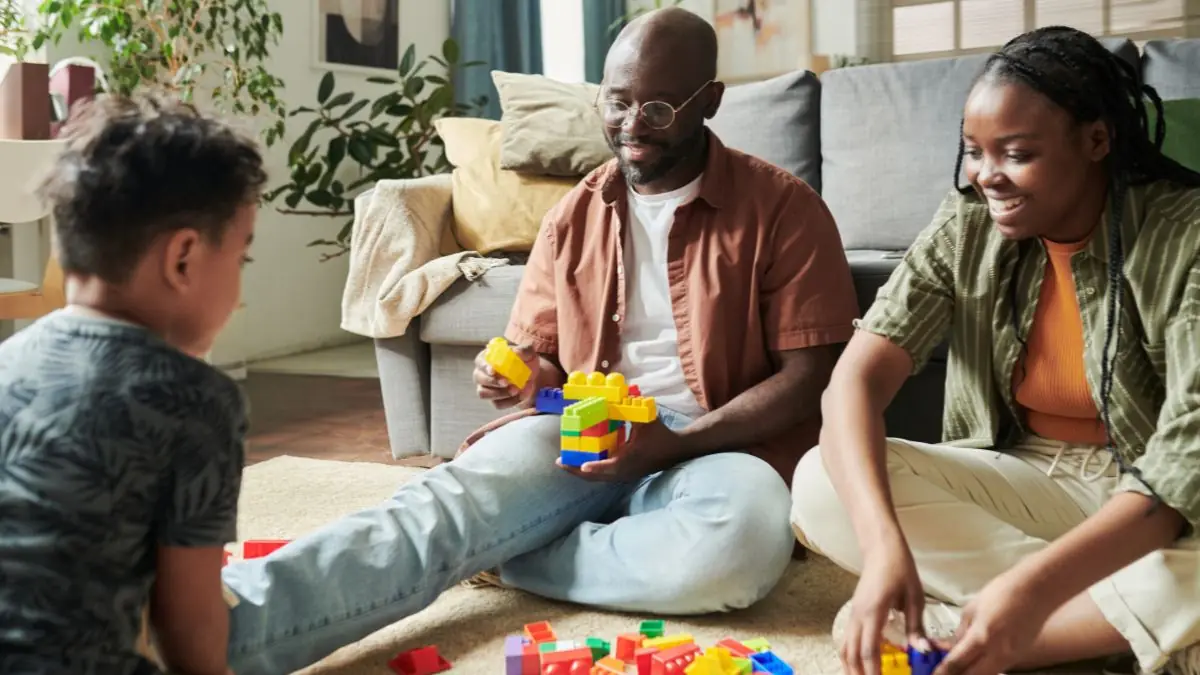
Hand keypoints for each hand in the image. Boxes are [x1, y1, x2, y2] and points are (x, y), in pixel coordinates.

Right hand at [473, 342, 538, 408]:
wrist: (531, 377)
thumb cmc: (525, 361)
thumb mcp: (528, 353)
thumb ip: (524, 350)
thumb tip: (516, 352)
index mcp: (487, 358)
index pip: (480, 362)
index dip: (485, 367)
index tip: (493, 371)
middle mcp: (482, 374)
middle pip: (479, 379)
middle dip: (493, 382)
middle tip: (507, 382)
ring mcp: (486, 388)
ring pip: (484, 394)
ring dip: (501, 393)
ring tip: (517, 389)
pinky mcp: (494, 400)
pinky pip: (497, 404)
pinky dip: (510, 401)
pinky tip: (522, 395)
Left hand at [557, 417, 680, 481]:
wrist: (676, 450)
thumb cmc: (661, 434)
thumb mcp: (647, 420)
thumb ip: (631, 409)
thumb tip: (616, 396)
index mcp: (632, 459)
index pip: (612, 466)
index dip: (597, 467)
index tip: (583, 466)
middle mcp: (626, 471)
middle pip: (598, 476)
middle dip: (577, 470)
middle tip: (560, 462)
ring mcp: (625, 474)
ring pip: (599, 477)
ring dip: (581, 472)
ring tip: (565, 463)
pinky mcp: (624, 474)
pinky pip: (603, 474)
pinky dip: (590, 470)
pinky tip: (579, 461)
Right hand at [840, 536, 928, 674]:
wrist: (881, 548)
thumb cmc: (900, 568)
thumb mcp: (915, 596)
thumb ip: (916, 626)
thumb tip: (922, 651)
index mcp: (874, 612)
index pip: (869, 649)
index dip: (872, 671)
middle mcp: (859, 615)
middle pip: (852, 653)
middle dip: (858, 674)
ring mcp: (854, 614)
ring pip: (845, 647)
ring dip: (851, 667)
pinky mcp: (854, 612)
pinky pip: (847, 639)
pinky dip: (851, 656)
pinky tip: (859, 665)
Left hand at [934, 569, 1049, 674]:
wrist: (1037, 590)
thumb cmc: (1002, 593)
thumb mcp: (972, 609)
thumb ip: (961, 632)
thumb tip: (951, 647)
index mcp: (981, 638)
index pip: (956, 663)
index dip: (942, 672)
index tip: (933, 674)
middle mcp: (997, 653)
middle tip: (944, 671)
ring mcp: (1011, 658)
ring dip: (971, 672)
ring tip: (958, 666)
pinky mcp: (1020, 657)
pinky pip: (997, 668)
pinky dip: (984, 668)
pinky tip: (976, 661)